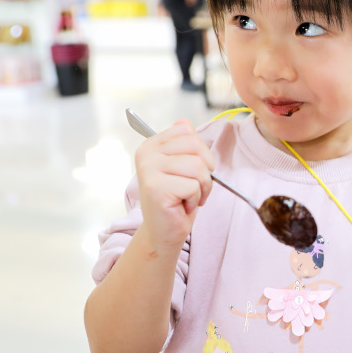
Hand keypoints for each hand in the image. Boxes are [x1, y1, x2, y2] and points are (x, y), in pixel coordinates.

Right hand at [134, 119, 214, 253]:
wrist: (164, 232)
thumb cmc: (176, 200)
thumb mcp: (182, 167)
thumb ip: (183, 144)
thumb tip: (184, 121)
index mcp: (151, 144)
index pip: (187, 130)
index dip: (201, 152)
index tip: (193, 170)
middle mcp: (146, 154)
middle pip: (196, 146)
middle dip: (206, 170)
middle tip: (194, 187)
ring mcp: (148, 170)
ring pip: (198, 167)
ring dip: (202, 187)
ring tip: (188, 197)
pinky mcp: (156, 189)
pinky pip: (193, 186)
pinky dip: (195, 199)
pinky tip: (181, 206)